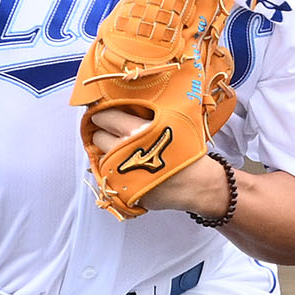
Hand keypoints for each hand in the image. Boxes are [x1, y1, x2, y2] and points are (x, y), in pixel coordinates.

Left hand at [88, 108, 230, 217]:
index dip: (104, 114)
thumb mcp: (172, 121)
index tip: (106, 115)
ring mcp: (120, 172)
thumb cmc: (186, 151)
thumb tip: (122, 105)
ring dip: (107, 153)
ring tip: (121, 152)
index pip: (104, 116)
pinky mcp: (121, 189)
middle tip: (115, 134)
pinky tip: (125, 168)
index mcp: (136, 131)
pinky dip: (112, 170)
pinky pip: (106, 176)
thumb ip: (146, 113)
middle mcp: (124, 151)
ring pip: (100, 157)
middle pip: (98, 137)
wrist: (196, 184)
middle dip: (104, 134)